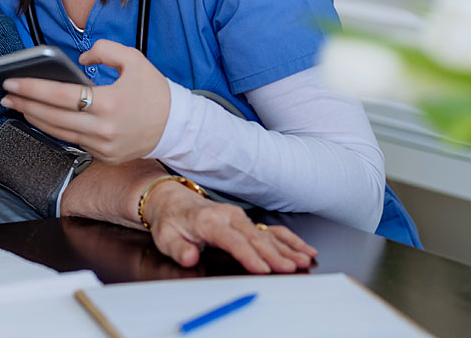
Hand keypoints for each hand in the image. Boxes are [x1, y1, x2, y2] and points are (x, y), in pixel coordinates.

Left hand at [0, 39, 170, 163]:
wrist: (177, 127)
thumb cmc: (154, 91)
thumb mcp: (134, 59)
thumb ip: (103, 50)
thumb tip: (77, 61)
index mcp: (109, 103)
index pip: (60, 95)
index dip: (31, 88)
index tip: (10, 82)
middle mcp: (103, 129)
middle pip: (52, 117)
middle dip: (24, 104)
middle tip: (5, 95)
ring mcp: (103, 146)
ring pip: (58, 132)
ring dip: (35, 118)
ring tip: (17, 105)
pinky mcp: (104, 156)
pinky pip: (73, 141)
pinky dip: (55, 129)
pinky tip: (41, 117)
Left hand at [142, 181, 315, 273]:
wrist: (173, 201)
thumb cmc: (171, 222)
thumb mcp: (165, 237)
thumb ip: (179, 249)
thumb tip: (190, 258)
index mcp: (208, 221)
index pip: (231, 240)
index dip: (248, 255)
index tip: (262, 269)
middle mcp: (228, 216)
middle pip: (254, 238)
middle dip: (273, 255)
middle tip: (289, 269)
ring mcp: (240, 218)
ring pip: (267, 235)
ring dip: (286, 248)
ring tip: (304, 260)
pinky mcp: (247, 222)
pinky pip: (271, 231)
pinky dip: (289, 240)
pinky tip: (304, 249)